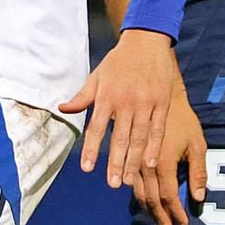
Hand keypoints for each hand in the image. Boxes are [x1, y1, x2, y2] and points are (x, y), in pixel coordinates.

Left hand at [60, 27, 176, 188]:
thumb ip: (82, 96)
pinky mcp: (162, 102)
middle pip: (120, 137)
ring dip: (134, 160)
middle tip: (113, 183)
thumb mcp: (97, 76)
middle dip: (116, 162)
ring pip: (139, 136)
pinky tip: (150, 162)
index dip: (92, 149)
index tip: (88, 168)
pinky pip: (158, 128)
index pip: (97, 127)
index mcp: (107, 96)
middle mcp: (126, 101)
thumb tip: (62, 108)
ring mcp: (146, 102)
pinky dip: (154, 146)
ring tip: (130, 179)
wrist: (146, 41)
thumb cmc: (119, 61)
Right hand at [133, 79, 207, 224]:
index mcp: (164, 163)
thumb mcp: (197, 142)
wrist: (158, 95)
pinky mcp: (128, 156)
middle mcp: (146, 166)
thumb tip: (199, 197)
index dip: (176, 215)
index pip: (169, 197)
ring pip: (139, 194)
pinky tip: (146, 203)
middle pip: (152, 201)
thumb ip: (198, 171)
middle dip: (161, 219)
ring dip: (149, 211)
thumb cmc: (183, 118)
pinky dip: (140, 196)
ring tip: (159, 222)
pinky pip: (132, 182)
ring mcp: (134, 161)